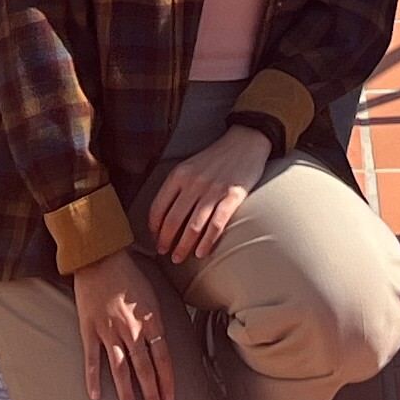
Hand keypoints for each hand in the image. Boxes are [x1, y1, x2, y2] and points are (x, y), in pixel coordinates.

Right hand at [70, 252, 177, 399]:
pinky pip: (92, 358)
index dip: (167, 381)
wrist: (100, 255)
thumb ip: (157, 322)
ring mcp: (109, 331)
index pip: (163, 358)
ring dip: (127, 395)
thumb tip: (164, 345)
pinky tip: (95, 396)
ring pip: (121, 370)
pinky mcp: (89, 328)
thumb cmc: (129, 274)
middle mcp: (132, 329)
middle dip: (152, 396)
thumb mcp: (152, 295)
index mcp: (150, 320)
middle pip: (145, 369)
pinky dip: (93, 378)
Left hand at [144, 126, 271, 263]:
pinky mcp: (232, 197)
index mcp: (179, 174)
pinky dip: (207, 242)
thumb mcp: (190, 165)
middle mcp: (194, 183)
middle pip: (174, 219)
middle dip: (166, 240)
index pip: (159, 206)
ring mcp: (213, 190)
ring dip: (184, 246)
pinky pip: (216, 225)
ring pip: (193, 226)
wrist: (246, 142)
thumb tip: (165, 215)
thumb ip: (178, 186)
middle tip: (164, 252)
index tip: (154, 238)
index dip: (154, 227)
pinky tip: (201, 252)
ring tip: (178, 257)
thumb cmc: (216, 157)